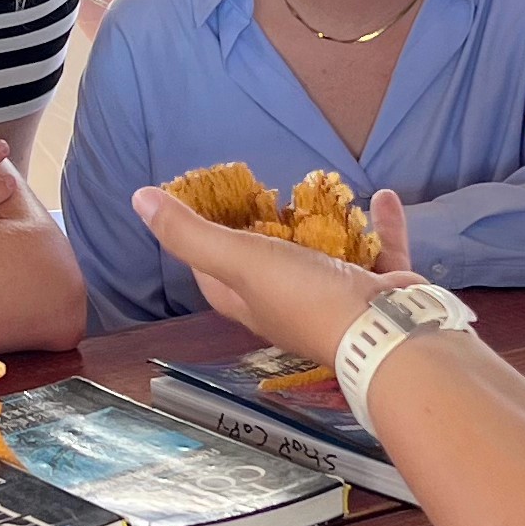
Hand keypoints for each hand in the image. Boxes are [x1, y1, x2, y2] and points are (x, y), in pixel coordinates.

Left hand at [130, 186, 413, 366]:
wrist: (385, 333)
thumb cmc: (307, 299)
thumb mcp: (239, 260)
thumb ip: (191, 233)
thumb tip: (138, 199)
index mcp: (253, 303)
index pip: (213, 276)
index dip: (200, 244)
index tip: (200, 207)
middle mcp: (293, 305)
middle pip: (270, 265)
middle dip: (264, 230)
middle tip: (261, 192)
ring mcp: (341, 299)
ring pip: (329, 257)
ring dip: (325, 225)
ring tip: (318, 192)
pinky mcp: (383, 290)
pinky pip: (380, 250)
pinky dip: (381, 225)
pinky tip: (382, 197)